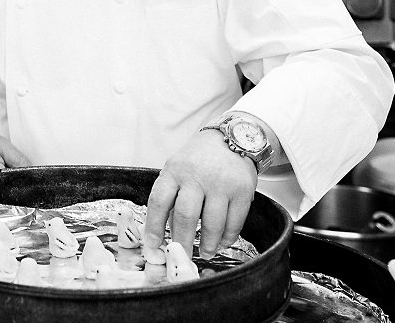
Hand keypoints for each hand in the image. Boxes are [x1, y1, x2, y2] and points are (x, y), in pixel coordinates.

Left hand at [143, 130, 256, 259]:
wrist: (232, 138)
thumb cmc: (199, 158)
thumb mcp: (177, 169)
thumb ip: (171, 196)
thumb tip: (164, 232)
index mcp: (174, 171)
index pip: (158, 201)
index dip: (153, 226)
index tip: (152, 245)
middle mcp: (197, 177)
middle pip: (185, 216)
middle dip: (182, 241)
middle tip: (182, 257)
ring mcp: (221, 184)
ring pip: (212, 223)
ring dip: (208, 244)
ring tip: (205, 253)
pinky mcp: (243, 191)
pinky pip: (235, 222)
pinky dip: (228, 237)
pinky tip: (222, 243)